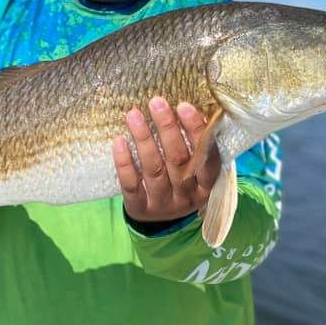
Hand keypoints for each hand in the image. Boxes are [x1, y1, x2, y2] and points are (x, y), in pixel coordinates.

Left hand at [112, 97, 219, 223]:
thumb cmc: (179, 183)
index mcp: (206, 184)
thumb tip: (182, 107)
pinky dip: (125, 162)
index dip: (196, 131)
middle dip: (167, 128)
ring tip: (134, 115)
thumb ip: (193, 145)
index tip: (184, 106)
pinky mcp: (140, 208)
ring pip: (154, 169)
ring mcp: (163, 204)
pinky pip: (131, 184)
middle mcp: (186, 196)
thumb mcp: (193, 170)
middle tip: (156, 103)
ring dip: (144, 139)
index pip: (205, 156)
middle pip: (178, 160)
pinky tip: (120, 141)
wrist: (159, 222)